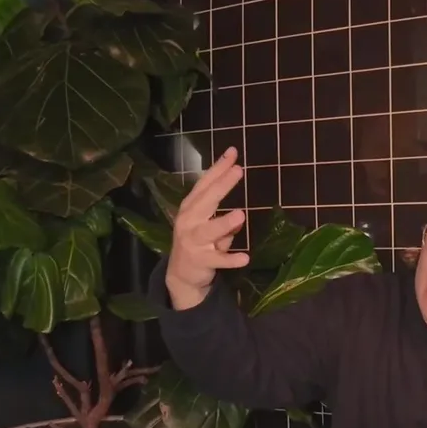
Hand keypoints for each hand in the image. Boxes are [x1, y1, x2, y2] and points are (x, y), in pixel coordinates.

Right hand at [166, 147, 249, 308]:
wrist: (181, 275)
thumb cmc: (198, 243)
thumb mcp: (208, 224)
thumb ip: (223, 216)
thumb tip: (240, 215)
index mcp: (191, 207)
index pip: (205, 184)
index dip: (218, 168)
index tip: (233, 153)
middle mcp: (189, 221)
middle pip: (206, 201)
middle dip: (222, 185)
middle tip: (239, 170)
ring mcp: (193, 241)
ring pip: (209, 231)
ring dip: (224, 223)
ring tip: (241, 215)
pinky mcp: (201, 261)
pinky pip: (218, 260)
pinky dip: (230, 259)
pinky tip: (245, 258)